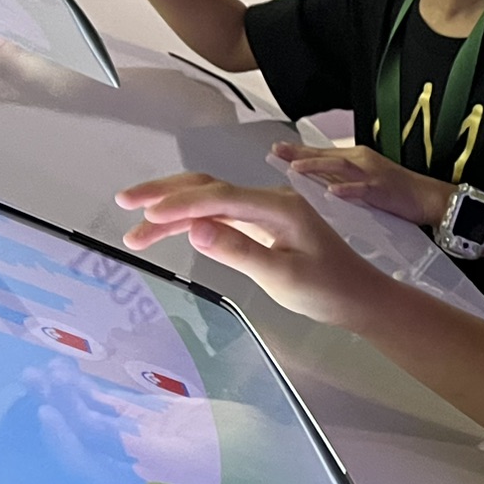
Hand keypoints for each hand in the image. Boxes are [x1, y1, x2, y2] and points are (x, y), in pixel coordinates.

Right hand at [116, 174, 382, 326]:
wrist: (359, 296)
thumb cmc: (326, 289)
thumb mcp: (281, 276)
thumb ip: (238, 250)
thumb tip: (195, 229)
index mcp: (277, 207)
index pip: (219, 197)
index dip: (180, 204)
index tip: (145, 215)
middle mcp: (269, 200)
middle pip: (208, 187)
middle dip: (165, 196)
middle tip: (125, 205)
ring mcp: (265, 210)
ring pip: (210, 200)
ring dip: (173, 211)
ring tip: (136, 231)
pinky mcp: (263, 223)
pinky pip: (220, 213)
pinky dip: (191, 220)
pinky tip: (168, 231)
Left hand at [269, 140, 450, 225]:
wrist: (428, 198)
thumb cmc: (397, 193)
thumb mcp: (364, 184)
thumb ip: (342, 182)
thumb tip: (317, 186)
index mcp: (356, 160)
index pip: (323, 154)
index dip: (299, 151)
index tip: (277, 150)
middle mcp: (362, 162)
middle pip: (326, 155)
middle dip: (300, 154)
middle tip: (277, 152)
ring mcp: (372, 174)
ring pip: (340, 167)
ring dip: (317, 166)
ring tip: (296, 168)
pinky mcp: (382, 190)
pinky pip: (362, 189)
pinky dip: (347, 190)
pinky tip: (333, 193)